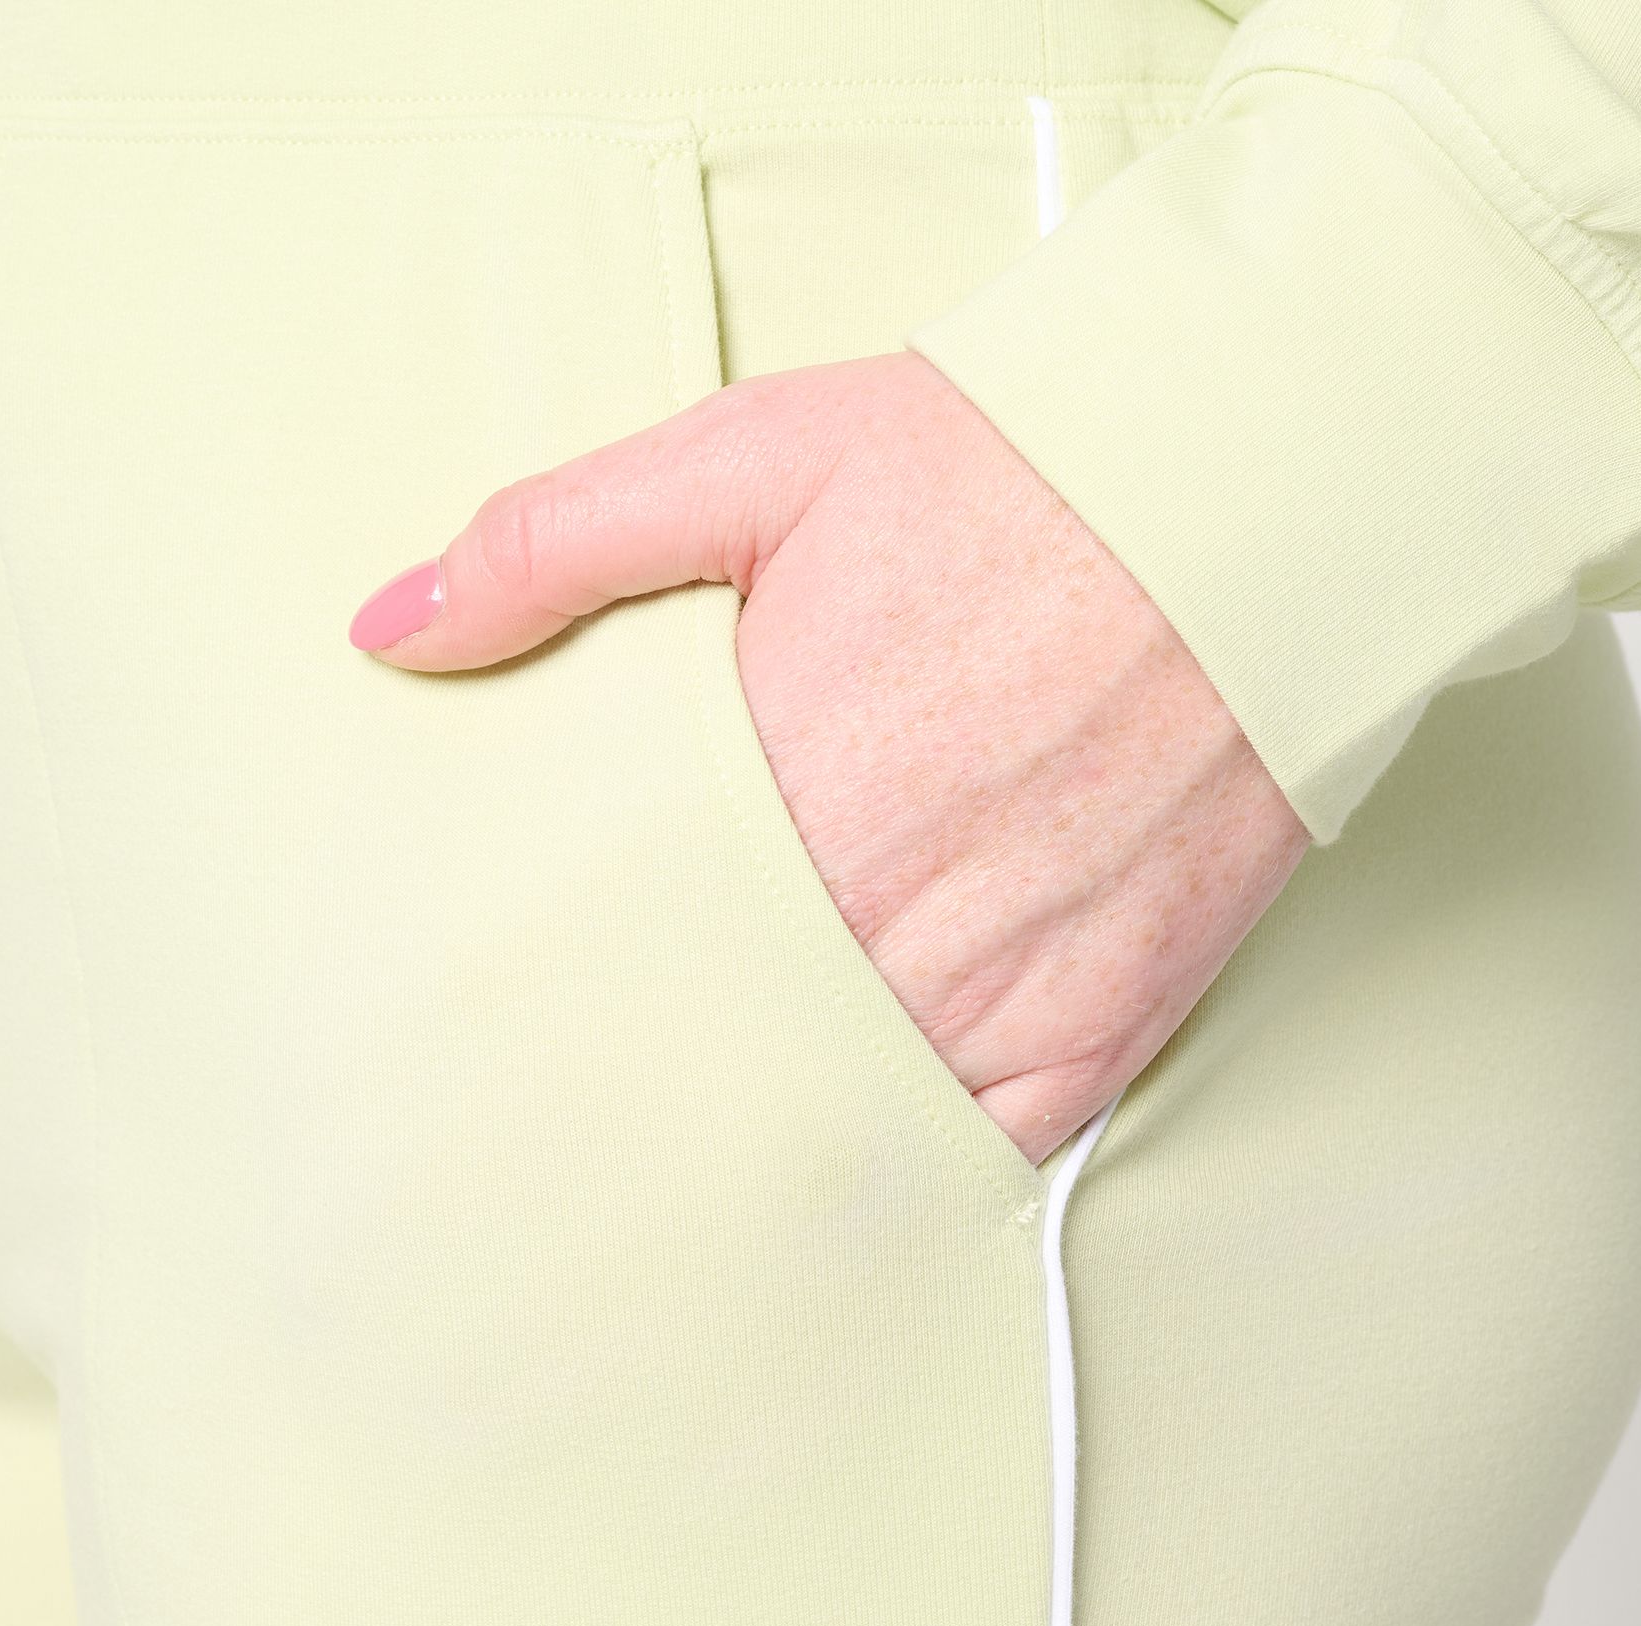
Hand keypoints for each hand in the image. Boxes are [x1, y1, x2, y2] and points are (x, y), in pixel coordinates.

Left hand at [350, 351, 1308, 1160]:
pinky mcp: (1117, 1009)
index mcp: (768, 793)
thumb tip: (390, 633)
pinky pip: (1000, 1141)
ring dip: (783, 1132)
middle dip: (661, 1079)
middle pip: (725, 1056)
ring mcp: (1006, 980)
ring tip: (714, 1152)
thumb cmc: (1000, 465)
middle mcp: (880, 914)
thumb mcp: (753, 457)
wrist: (1249, 490)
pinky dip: (937, 1151)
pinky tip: (881, 1147)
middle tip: (587, 1126)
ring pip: (850, 1122)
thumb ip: (555, 545)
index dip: (563, 1002)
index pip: (617, 954)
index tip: (513, 1033)